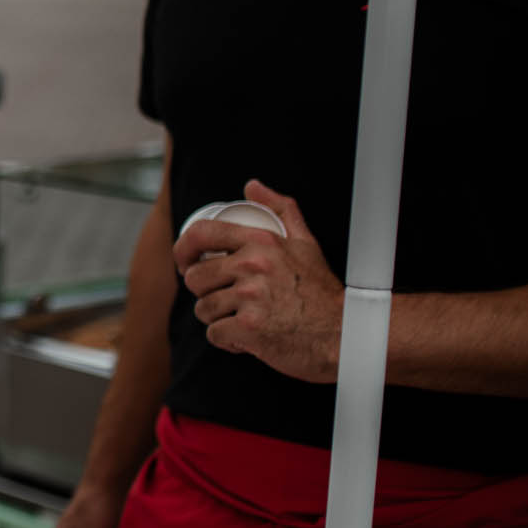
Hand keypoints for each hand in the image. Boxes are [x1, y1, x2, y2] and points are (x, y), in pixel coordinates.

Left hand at [174, 179, 340, 382]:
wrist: (345, 334)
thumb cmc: (321, 291)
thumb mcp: (305, 243)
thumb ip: (280, 210)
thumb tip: (251, 186)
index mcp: (261, 242)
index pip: (201, 234)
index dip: (182, 249)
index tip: (185, 263)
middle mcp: (253, 265)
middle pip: (195, 278)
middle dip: (206, 292)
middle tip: (229, 300)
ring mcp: (251, 297)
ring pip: (203, 309)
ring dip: (218, 318)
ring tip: (245, 318)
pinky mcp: (249, 329)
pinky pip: (213, 334)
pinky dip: (227, 341)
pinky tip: (248, 338)